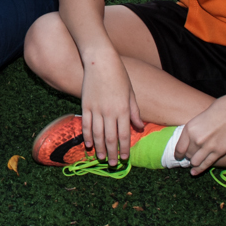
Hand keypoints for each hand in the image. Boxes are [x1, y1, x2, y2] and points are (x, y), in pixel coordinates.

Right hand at [79, 50, 143, 166]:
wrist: (100, 61)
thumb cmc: (119, 75)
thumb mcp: (131, 92)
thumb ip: (134, 111)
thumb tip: (140, 128)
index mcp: (123, 109)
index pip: (124, 134)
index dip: (125, 148)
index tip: (125, 158)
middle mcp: (109, 111)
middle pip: (110, 138)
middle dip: (112, 153)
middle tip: (114, 164)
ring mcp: (95, 109)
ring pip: (97, 134)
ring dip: (99, 148)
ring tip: (101, 158)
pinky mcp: (85, 105)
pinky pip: (86, 125)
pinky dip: (87, 136)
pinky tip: (89, 145)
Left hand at [175, 97, 225, 175]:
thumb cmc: (216, 113)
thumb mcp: (197, 120)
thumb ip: (191, 132)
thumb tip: (185, 145)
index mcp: (189, 129)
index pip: (179, 148)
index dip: (178, 155)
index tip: (178, 157)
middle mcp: (197, 139)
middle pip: (188, 155)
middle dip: (188, 157)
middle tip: (190, 157)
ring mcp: (208, 146)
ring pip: (195, 162)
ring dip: (194, 163)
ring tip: (195, 162)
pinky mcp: (218, 152)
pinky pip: (206, 164)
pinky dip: (199, 169)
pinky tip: (195, 172)